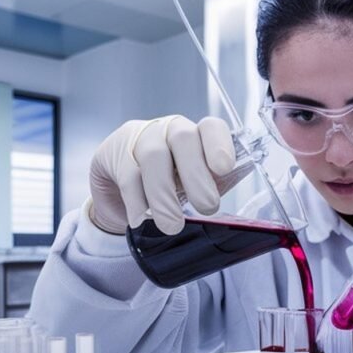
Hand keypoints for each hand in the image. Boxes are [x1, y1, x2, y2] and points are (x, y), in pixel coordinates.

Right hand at [88, 115, 234, 234]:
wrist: (119, 181)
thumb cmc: (167, 179)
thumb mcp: (193, 181)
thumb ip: (214, 185)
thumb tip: (237, 200)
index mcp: (195, 134)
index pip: (211, 127)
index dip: (219, 145)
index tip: (224, 168)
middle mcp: (169, 130)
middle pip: (183, 140)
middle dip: (196, 175)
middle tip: (207, 207)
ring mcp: (140, 140)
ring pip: (153, 158)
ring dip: (164, 194)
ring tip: (172, 225)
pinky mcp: (115, 156)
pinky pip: (128, 176)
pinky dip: (136, 201)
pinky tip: (141, 219)